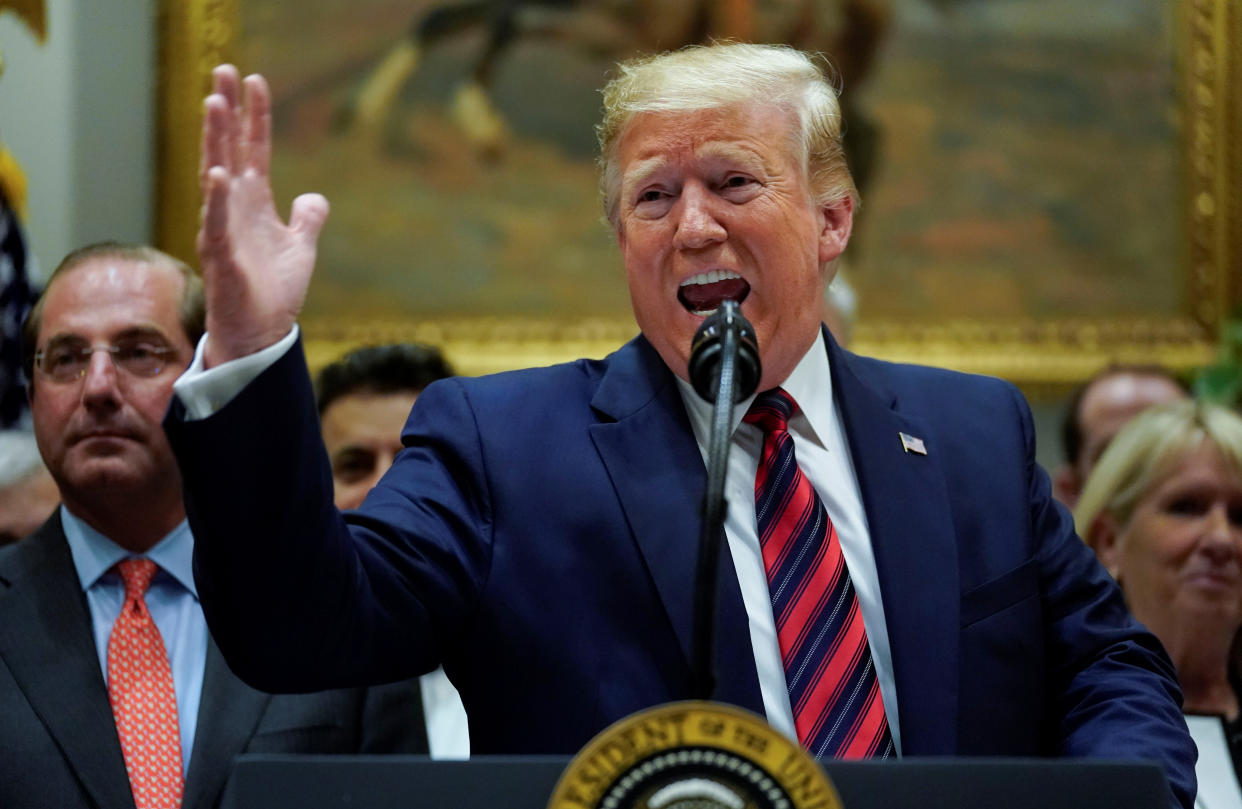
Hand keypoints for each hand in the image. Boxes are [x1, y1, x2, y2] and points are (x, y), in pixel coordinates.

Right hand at [197, 65, 328, 366]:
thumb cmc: (273, 294)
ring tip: (216, 103)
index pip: (254, 150)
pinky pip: (217, 223)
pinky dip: (217, 198)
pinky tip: (219, 172)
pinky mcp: (222, 257)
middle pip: (228, 150)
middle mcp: (233, 210)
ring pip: (215, 177)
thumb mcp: (300, 249)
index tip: (256, 80)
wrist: (260, 335)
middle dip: (226, 112)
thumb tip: (314, 197)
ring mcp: (223, 230)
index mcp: (253, 204)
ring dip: (215, 141)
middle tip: (223, 71)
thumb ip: (307, 220)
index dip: (256, 117)